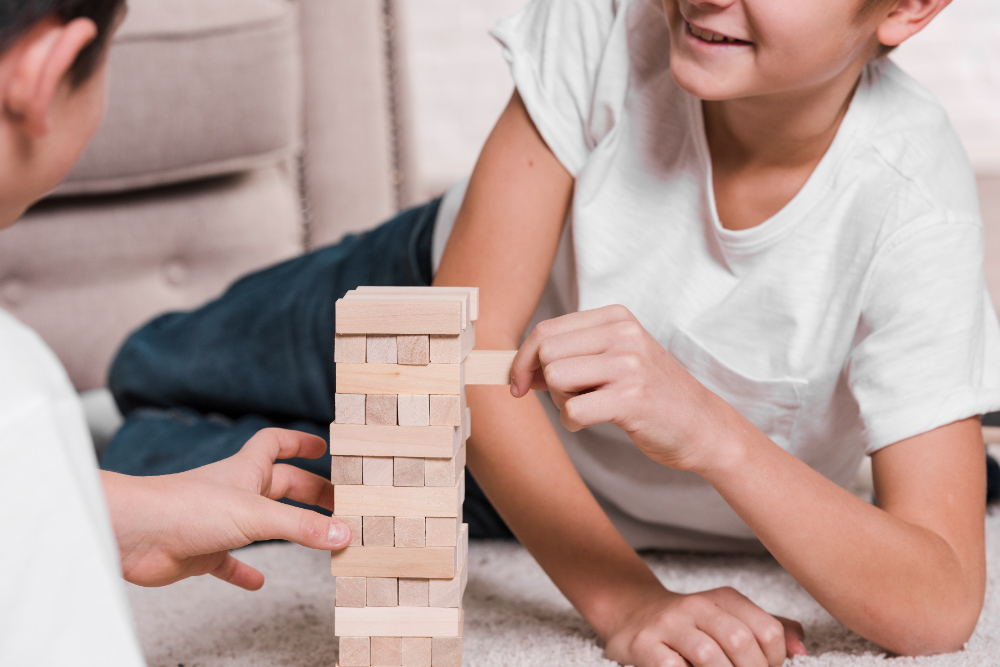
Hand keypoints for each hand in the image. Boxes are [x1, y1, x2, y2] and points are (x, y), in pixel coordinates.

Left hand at [102, 428, 351, 590]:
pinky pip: (229, 561)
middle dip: (309, 492)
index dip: (299, 442)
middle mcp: (235, 492)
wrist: (134, 533)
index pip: (276, 444)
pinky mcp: (203, 550)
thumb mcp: (256, 516)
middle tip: (338, 503)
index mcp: (247, 471)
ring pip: (260, 523)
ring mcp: (219, 522)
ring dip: (285, 529)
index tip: (322, 445)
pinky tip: (257, 582)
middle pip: (280, 485)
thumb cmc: (185, 508)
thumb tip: (343, 533)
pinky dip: (244, 570)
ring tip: (314, 539)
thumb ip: (301, 526)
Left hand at [510, 305, 732, 471]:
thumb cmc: (651, 395)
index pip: (546, 329)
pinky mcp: (632, 398)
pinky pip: (572, 411)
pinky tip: (596, 422)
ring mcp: (629, 364)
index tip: (519, 384)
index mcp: (617, 318)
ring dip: (561, 403)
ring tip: (589, 407)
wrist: (702, 426)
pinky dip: (573, 423)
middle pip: (546, 352)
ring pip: (556, 378)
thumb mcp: (617, 359)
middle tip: (567, 399)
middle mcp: (624, 334)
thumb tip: (516, 369)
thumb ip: (572, 356)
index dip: (523, 360)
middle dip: (545, 382)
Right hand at [605, 587, 806, 666]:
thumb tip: (802, 651)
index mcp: (724, 598)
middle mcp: (697, 605)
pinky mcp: (644, 645)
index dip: (774, 661)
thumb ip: (770, 630)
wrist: (633, 614)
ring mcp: (668, 624)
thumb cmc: (692, 626)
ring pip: (708, 656)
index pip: (768, 630)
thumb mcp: (730, 618)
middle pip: (740, 641)